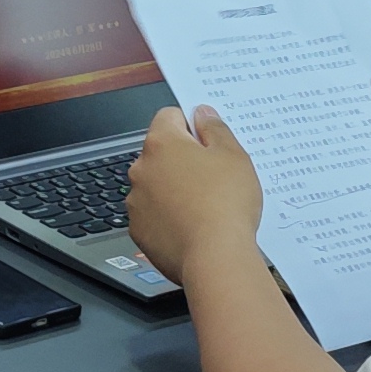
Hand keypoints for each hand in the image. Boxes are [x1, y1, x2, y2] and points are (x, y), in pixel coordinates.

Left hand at [124, 105, 263, 284]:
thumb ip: (215, 128)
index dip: (191, 125)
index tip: (207, 139)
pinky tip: (193, 225)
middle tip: (214, 176)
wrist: (214, 258)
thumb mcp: (233, 156)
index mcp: (162, 143)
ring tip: (206, 205)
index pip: (169, 116)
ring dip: (174, 188)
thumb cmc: (225, 206)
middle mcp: (141, 169)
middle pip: (162, 152)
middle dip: (184, 159)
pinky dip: (168, 216)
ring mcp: (136, 201)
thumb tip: (202, 113)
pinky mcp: (139, 230)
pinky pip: (153, 214)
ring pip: (156, 184)